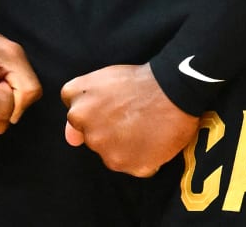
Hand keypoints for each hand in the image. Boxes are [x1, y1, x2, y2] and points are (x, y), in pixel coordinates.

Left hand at [62, 64, 198, 176]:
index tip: (111, 105)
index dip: (95, 111)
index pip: (76, 119)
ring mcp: (109, 153)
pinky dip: (142, 157)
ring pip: (112, 154)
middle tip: (130, 116)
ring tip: (144, 127)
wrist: (174, 90)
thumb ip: (81, 103)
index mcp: (78, 110)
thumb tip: (71, 139)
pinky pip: (132, 166)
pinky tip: (153, 140)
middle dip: (107, 130)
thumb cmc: (140, 80)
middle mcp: (89, 134)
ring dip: (124, 146)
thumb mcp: (103, 78)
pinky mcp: (129, 166)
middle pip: (94, 138)